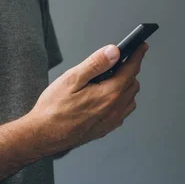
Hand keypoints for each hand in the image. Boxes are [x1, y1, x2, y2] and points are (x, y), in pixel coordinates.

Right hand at [27, 41, 148, 155]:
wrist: (43, 136)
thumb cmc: (53, 109)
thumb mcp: (72, 79)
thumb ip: (95, 64)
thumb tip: (114, 51)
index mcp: (109, 94)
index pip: (131, 70)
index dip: (137, 55)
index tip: (141, 46)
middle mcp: (114, 110)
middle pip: (132, 84)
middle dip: (130, 71)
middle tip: (120, 61)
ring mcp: (110, 122)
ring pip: (129, 100)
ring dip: (126, 87)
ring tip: (111, 79)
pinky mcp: (104, 129)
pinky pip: (121, 112)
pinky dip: (120, 101)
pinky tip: (106, 98)